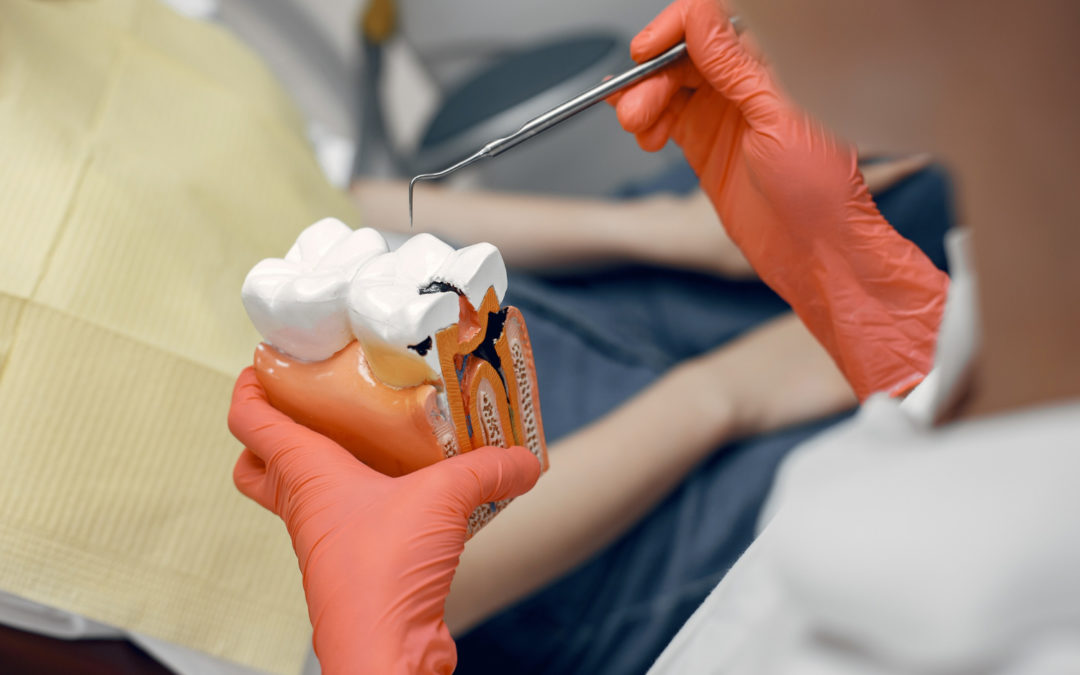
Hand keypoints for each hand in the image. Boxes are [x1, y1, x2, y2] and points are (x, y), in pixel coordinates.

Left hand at [228, 368, 540, 673]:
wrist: (386, 651)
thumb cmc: (384, 572)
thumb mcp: (445, 499)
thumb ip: (488, 469)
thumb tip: (526, 460)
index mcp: (306, 473)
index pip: (250, 420)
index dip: (250, 385)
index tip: (266, 361)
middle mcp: (305, 504)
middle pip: (259, 462)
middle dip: (274, 430)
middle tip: (314, 402)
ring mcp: (324, 538)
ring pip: (302, 491)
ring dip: (325, 464)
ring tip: (372, 435)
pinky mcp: (353, 564)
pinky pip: (347, 520)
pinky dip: (367, 499)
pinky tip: (412, 489)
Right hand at [612, 0, 947, 398]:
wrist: (817, 252)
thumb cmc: (821, 191)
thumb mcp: (777, 118)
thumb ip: (735, 67)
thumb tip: (700, 20)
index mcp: (775, 65)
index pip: (713, 23)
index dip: (675, 28)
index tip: (646, 50)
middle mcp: (748, 84)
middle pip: (683, 55)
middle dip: (652, 76)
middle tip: (635, 109)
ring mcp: (725, 114)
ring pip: (669, 86)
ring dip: (644, 101)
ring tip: (638, 128)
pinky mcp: (706, 145)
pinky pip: (666, 118)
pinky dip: (647, 121)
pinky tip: (645, 135)